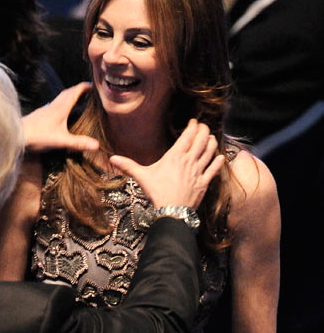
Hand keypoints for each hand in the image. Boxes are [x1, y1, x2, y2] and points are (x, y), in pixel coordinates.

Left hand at [22, 82, 99, 152]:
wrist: (16, 135)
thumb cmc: (38, 136)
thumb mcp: (60, 141)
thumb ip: (78, 143)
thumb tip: (97, 145)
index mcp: (60, 108)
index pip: (74, 92)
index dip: (84, 87)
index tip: (93, 85)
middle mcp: (53, 106)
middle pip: (67, 93)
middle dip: (78, 90)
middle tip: (87, 91)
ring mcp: (46, 110)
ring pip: (60, 98)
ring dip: (69, 96)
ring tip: (77, 99)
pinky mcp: (40, 115)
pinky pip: (54, 105)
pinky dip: (62, 104)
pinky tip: (61, 113)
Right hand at [110, 119, 224, 209]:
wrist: (172, 210)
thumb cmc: (157, 192)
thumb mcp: (142, 177)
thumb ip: (128, 166)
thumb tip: (112, 159)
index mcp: (175, 156)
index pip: (188, 136)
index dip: (193, 126)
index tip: (194, 122)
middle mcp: (189, 161)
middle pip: (201, 140)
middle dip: (204, 130)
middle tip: (203, 127)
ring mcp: (198, 171)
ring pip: (210, 151)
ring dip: (211, 142)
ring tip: (210, 138)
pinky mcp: (204, 182)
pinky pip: (214, 169)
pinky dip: (218, 161)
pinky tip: (220, 157)